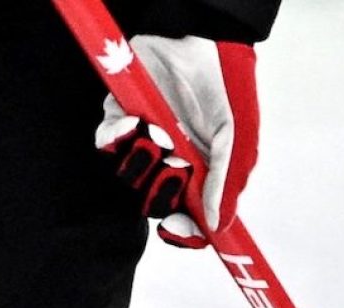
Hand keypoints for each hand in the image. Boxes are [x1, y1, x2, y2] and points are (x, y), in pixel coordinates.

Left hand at [95, 36, 258, 247]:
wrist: (198, 40)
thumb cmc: (224, 88)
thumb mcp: (236, 138)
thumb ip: (225, 181)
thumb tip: (216, 223)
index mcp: (204, 173)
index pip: (191, 217)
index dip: (184, 231)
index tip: (181, 229)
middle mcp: (173, 162)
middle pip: (154, 201)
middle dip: (160, 192)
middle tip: (173, 167)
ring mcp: (146, 141)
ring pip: (128, 175)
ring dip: (140, 162)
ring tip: (159, 135)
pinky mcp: (120, 116)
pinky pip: (106, 142)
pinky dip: (116, 137)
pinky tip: (136, 121)